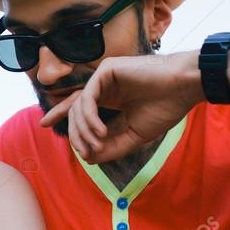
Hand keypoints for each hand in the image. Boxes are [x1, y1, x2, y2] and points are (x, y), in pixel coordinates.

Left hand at [40, 51, 203, 163]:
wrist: (185, 89)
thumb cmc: (165, 109)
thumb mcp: (134, 136)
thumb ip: (112, 147)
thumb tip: (87, 158)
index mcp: (112, 98)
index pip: (80, 107)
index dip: (60, 115)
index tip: (44, 125)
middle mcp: (104, 87)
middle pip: (75, 109)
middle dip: (74, 133)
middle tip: (84, 152)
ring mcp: (104, 77)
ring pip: (80, 107)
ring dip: (85, 131)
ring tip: (98, 145)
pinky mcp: (106, 71)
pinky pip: (87, 98)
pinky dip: (89, 118)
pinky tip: (100, 132)